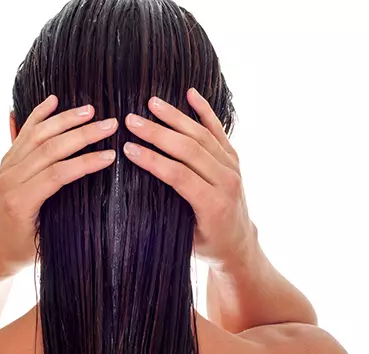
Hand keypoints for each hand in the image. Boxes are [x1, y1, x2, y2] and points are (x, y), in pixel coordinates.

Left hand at [0, 95, 117, 276]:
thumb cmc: (23, 249)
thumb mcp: (46, 240)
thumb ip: (64, 217)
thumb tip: (98, 201)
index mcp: (22, 201)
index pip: (58, 174)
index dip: (86, 163)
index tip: (110, 155)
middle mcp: (11, 180)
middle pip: (50, 149)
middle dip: (82, 135)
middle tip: (109, 125)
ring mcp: (7, 167)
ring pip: (37, 135)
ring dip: (65, 120)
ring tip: (90, 110)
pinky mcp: (7, 161)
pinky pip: (24, 133)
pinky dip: (38, 114)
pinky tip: (53, 101)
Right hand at [123, 88, 257, 272]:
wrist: (239, 244)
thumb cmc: (207, 244)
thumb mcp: (184, 237)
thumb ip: (169, 212)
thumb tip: (134, 192)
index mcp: (213, 204)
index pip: (179, 175)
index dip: (153, 160)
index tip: (128, 148)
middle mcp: (227, 182)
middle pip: (190, 150)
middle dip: (158, 133)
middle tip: (132, 120)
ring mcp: (232, 168)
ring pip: (202, 136)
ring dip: (175, 117)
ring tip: (151, 103)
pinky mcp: (233, 159)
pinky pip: (218, 131)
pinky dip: (205, 111)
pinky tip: (191, 94)